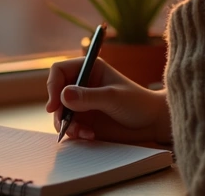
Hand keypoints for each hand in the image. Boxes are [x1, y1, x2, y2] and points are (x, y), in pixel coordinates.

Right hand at [45, 57, 170, 143]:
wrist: (151, 123)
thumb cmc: (137, 103)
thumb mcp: (113, 97)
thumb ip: (89, 97)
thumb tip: (63, 96)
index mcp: (89, 69)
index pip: (59, 71)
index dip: (52, 85)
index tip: (54, 105)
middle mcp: (83, 84)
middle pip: (56, 93)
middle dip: (58, 110)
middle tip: (65, 124)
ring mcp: (82, 103)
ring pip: (60, 112)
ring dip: (66, 124)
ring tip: (81, 133)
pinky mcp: (85, 120)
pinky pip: (69, 125)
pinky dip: (75, 132)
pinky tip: (89, 136)